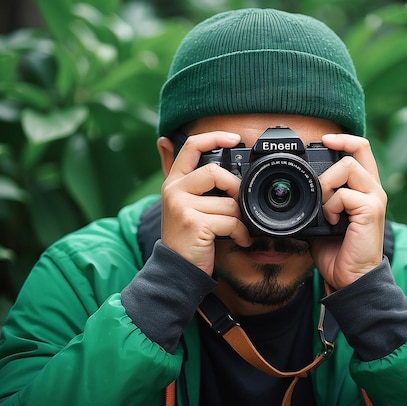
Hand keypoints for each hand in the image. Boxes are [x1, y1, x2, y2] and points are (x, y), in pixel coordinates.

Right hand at [160, 131, 251, 274]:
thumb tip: (165, 139)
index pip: (191, 146)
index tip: (235, 138)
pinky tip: (239, 239)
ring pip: (228, 202)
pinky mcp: (194, 224)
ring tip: (238, 229)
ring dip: (240, 218)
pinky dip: (241, 233)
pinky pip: (231, 221)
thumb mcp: (180, 202)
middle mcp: (174, 190)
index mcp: (174, 181)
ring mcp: (183, 207)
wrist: (176, 268)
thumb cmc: (186, 235)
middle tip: (240, 203)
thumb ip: (184, 176)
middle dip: (235, 188)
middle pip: (215, 172)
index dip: (214, 137)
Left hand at [310, 134, 386, 289]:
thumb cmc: (337, 251)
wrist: (350, 277)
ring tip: (323, 208)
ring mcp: (375, 198)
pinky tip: (330, 222)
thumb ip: (317, 200)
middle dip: (329, 162)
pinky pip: (344, 194)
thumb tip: (295, 190)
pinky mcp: (371, 210)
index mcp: (363, 188)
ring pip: (348, 167)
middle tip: (319, 188)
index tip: (323, 140)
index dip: (343, 138)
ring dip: (327, 185)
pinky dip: (330, 206)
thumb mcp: (322, 218)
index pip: (361, 148)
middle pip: (356, 151)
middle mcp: (373, 189)